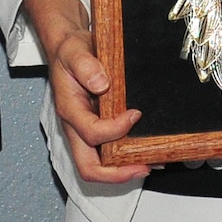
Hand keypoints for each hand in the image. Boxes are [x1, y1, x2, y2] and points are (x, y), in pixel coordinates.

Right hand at [22, 0, 151, 184]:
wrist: (68, 48)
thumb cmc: (69, 52)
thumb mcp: (74, 51)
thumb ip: (85, 65)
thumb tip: (101, 83)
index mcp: (70, 111)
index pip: (92, 133)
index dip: (115, 130)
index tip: (135, 114)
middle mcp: (77, 127)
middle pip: (89, 167)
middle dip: (117, 173)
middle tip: (144, 167)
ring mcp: (86, 130)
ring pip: (100, 165)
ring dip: (125, 169)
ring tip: (153, 162)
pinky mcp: (97, 128)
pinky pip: (108, 152)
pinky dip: (127, 157)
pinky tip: (148, 151)